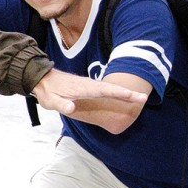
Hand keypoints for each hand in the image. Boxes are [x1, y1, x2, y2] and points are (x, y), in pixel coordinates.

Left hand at [31, 69, 147, 115]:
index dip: (119, 93)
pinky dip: (117, 92)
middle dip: (128, 94)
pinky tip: (124, 96)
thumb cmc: (48, 91)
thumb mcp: (51, 101)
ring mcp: (89, 85)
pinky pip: (106, 90)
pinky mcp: (88, 87)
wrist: (43, 79)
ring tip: (140, 98)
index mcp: (83, 89)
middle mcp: (89, 85)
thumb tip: (72, 109)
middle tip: (144, 98)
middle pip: (112, 90)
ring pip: (110, 89)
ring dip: (125, 93)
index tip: (133, 95)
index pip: (104, 91)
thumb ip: (62, 105)